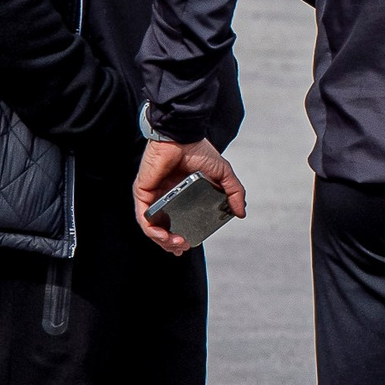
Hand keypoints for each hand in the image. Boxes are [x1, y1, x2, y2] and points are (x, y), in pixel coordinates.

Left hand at [133, 138, 245, 254]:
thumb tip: (241, 214)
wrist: (182, 137)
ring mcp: (154, 196)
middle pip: (164, 228)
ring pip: (152, 227)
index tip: (191, 244)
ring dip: (162, 240)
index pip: (180, 222)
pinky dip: (151, 229)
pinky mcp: (143, 192)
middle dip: (171, 244)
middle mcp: (166, 198)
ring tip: (176, 243)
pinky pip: (143, 217)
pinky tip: (163, 235)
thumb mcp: (223, 175)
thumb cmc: (199, 151)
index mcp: (183, 196)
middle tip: (183, 247)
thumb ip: (234, 193)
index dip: (185, 237)